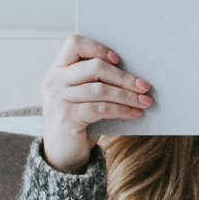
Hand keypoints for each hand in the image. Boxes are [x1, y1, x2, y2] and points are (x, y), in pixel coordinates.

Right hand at [41, 34, 153, 173]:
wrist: (62, 155)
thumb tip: (133, 75)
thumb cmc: (78, 121)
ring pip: (101, 89)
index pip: (74, 43)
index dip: (98, 48)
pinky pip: (101, 108)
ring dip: (128, 95)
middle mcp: (53, 81)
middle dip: (124, 77)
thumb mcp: (82, 97)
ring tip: (144, 101)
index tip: (117, 59)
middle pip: (95, 67)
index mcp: (57, 70)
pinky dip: (122, 110)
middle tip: (144, 86)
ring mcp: (58, 99)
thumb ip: (95, 81)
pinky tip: (134, 113)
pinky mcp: (66, 117)